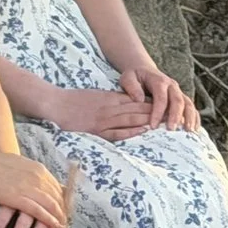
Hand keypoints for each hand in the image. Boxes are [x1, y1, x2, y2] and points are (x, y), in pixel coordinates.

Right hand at [0, 150, 66, 227]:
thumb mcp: (12, 163)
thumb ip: (26, 172)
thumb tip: (34, 179)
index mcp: (34, 167)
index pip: (54, 185)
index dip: (61, 198)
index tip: (63, 208)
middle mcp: (35, 175)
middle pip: (56, 195)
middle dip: (62, 209)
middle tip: (65, 220)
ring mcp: (27, 186)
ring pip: (50, 204)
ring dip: (57, 217)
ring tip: (60, 227)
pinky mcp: (18, 198)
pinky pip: (39, 211)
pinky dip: (48, 220)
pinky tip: (53, 227)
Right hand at [39, 86, 158, 140]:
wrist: (53, 104)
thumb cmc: (71, 100)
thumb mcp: (94, 95)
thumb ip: (109, 100)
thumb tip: (125, 103)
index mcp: (109, 99)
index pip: (136, 101)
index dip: (152, 103)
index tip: (166, 105)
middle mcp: (109, 108)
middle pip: (137, 109)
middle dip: (156, 112)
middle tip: (173, 114)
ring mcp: (103, 120)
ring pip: (131, 119)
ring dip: (148, 120)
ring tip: (165, 123)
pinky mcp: (96, 131)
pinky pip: (117, 131)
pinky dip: (132, 131)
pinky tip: (143, 131)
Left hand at [116, 61, 198, 134]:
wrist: (144, 71)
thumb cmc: (134, 77)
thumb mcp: (128, 77)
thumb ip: (131, 87)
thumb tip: (139, 100)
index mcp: (159, 81)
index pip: (161, 97)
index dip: (158, 112)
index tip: (153, 126)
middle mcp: (172, 86)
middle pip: (178, 101)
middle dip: (175, 116)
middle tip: (171, 130)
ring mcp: (179, 92)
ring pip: (188, 104)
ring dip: (189, 118)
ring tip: (188, 131)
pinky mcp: (182, 98)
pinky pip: (192, 108)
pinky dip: (195, 118)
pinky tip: (194, 130)